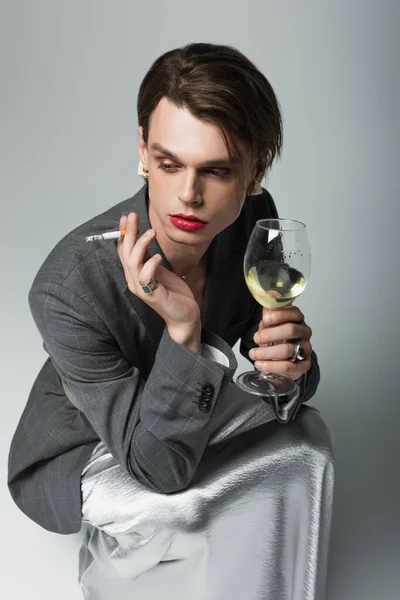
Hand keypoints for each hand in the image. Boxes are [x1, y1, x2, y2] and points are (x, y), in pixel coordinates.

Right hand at [117, 212, 200, 328]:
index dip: (123, 233)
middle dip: (129, 233)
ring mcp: (142, 289)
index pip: (123, 251)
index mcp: (134, 275)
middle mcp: (134, 281)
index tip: (127, 217)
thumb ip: (148, 258)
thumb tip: (143, 238)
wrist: (184, 315)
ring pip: (133, 263)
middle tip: (134, 216)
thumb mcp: (159, 270)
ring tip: (151, 232)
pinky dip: (150, 264)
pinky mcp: (154, 295)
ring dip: (141, 245)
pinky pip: (146, 277)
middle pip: (126, 253)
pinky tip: (158, 256)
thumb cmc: (172, 293)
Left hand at [248, 306, 311, 379]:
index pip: (293, 312)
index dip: (279, 315)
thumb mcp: (271, 325)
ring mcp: (306, 348)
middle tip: (256, 338)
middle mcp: (304, 332)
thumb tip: (265, 308)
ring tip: (254, 354)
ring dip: (266, 352)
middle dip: (270, 334)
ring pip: (288, 349)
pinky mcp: (304, 364)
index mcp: (297, 319)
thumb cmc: (278, 338)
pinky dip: (271, 366)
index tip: (265, 318)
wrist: (286, 359)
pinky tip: (260, 364)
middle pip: (291, 330)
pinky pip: (288, 366)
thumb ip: (268, 317)